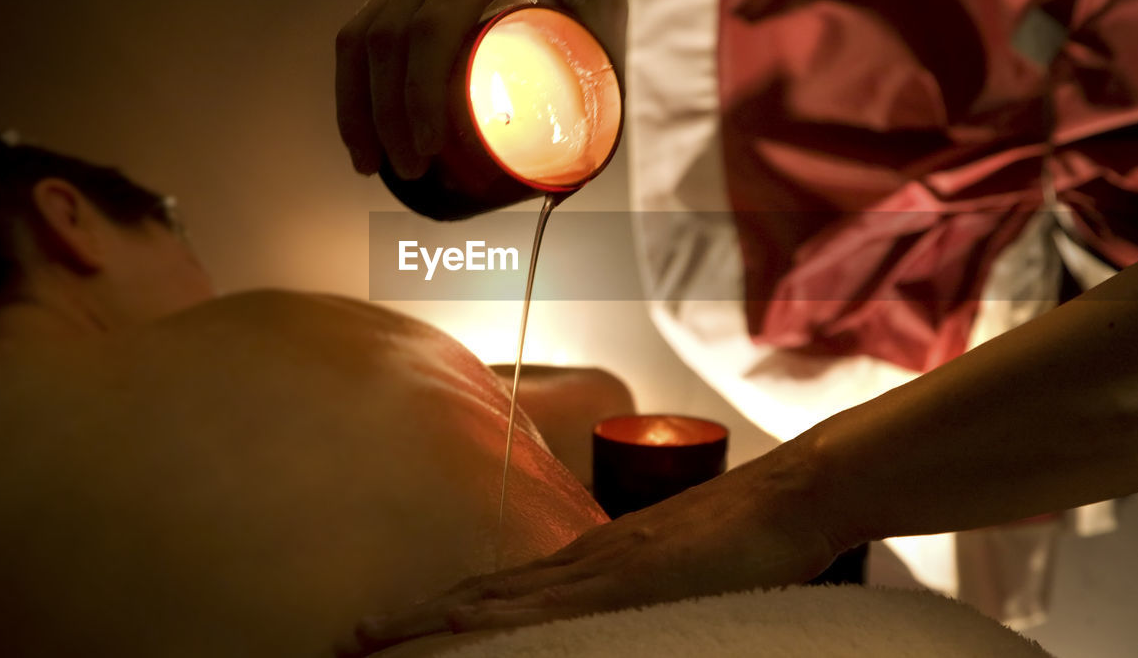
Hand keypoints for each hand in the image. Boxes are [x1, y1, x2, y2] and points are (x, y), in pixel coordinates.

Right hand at [335, 0, 643, 178]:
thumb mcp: (609, 5)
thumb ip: (602, 82)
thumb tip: (580, 175)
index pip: (431, 30)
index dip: (418, 97)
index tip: (427, 150)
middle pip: (383, 37)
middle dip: (382, 114)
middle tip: (405, 170)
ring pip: (361, 29)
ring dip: (356, 100)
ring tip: (368, 159)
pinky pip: (368, 19)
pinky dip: (361, 75)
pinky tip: (368, 116)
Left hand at [337, 452, 842, 654]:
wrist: (788, 496)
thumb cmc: (737, 536)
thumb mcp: (666, 569)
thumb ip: (620, 587)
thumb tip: (587, 611)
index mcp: (585, 561)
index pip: (493, 592)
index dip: (436, 613)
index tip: (385, 632)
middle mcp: (580, 560)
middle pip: (479, 595)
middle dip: (413, 622)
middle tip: (349, 641)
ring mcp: (601, 567)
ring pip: (499, 600)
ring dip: (434, 622)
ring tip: (377, 640)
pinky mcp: (630, 578)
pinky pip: (552, 606)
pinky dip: (500, 620)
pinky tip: (464, 630)